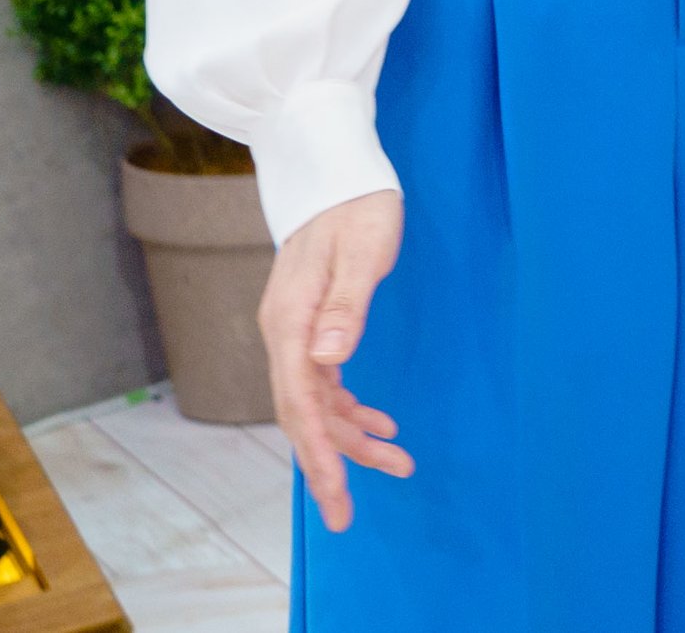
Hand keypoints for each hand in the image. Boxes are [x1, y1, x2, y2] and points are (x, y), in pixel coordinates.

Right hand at [262, 189, 410, 528]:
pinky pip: (325, 384)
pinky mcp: (311, 327)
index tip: (335, 495)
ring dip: (351, 438)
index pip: (298, 403)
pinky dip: (351, 409)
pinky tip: (382, 424)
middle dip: (328, 465)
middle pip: (301, 415)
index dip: (317, 453)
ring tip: (399, 462)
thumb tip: (328, 361)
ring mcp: (295, 332)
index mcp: (290, 322)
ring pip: (317, 404)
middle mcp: (285, 334)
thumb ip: (346, 305)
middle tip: (348, 516)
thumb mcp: (362, 251)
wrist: (334, 169)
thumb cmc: (355, 205)